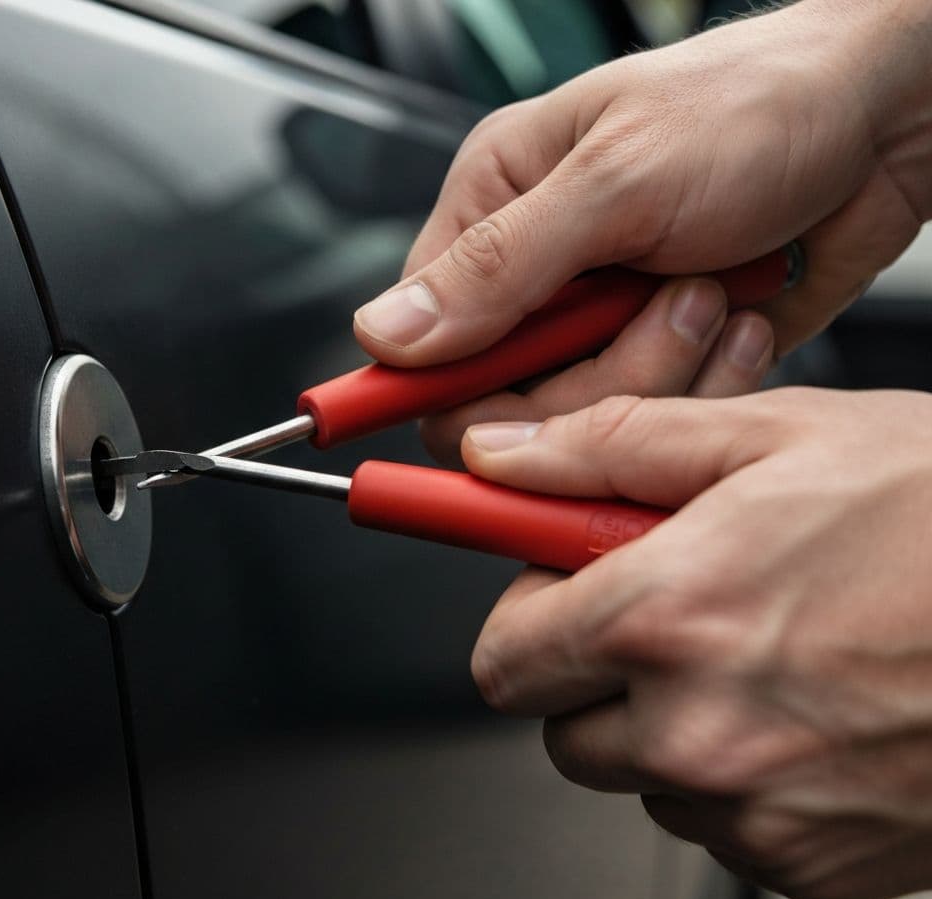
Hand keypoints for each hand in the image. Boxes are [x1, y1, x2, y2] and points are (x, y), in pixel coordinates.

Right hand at [354, 0, 929, 462]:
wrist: (884, 119)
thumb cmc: (754, 107)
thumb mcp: (617, 177)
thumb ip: (498, 267)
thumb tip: (386, 332)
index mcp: (495, 210)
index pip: (424, 342)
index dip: (446, 388)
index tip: (491, 409)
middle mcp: (538, 275)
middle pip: (506, 403)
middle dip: (593, 375)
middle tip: (657, 306)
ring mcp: (599, 324)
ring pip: (583, 421)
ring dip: (659, 368)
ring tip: (707, 294)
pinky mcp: (656, 360)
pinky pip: (653, 420)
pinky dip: (706, 382)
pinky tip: (735, 315)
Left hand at [460, 388, 931, 898]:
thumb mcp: (770, 437)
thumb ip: (606, 448)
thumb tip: (496, 458)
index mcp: (668, 618)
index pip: (504, 659)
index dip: (524, 619)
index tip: (552, 593)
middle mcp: (700, 732)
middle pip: (558, 727)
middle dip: (591, 671)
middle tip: (663, 613)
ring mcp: (756, 812)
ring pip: (637, 777)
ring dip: (664, 722)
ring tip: (756, 652)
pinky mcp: (808, 864)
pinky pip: (715, 824)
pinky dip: (733, 774)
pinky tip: (803, 710)